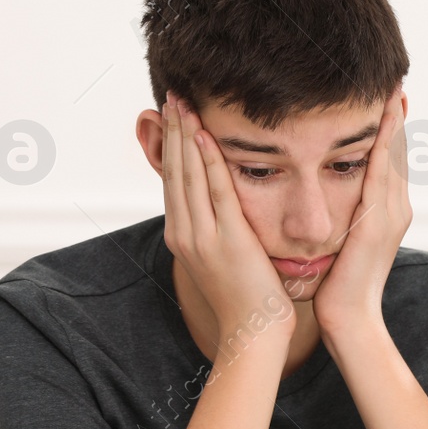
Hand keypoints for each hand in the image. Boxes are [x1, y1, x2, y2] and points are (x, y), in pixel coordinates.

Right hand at [161, 91, 293, 354]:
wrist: (255, 332)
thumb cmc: (250, 298)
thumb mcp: (228, 256)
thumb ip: (222, 228)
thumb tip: (225, 208)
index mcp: (185, 236)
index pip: (175, 181)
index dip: (172, 146)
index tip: (173, 115)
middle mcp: (186, 233)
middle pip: (175, 172)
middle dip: (172, 132)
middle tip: (172, 96)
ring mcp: (202, 237)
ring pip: (189, 176)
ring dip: (185, 136)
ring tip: (182, 103)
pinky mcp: (226, 240)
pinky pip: (216, 192)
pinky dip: (207, 162)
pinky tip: (203, 135)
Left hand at [312, 88, 410, 335]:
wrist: (348, 321)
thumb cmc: (337, 288)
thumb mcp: (342, 246)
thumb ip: (342, 221)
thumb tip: (326, 203)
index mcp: (386, 214)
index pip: (388, 162)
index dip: (390, 131)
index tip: (387, 100)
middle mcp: (396, 210)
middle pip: (398, 153)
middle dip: (397, 118)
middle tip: (397, 82)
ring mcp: (391, 216)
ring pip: (394, 157)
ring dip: (393, 122)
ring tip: (393, 90)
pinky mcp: (378, 222)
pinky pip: (381, 173)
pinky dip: (383, 145)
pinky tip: (380, 120)